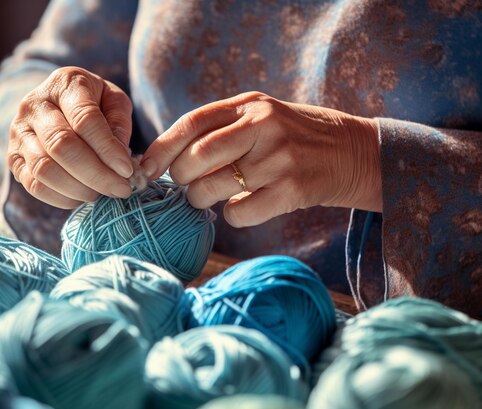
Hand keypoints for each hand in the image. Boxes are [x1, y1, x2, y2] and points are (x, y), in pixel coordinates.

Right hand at [8, 66, 133, 208]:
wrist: (59, 105)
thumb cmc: (95, 103)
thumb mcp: (115, 101)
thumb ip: (120, 126)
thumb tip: (119, 162)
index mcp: (65, 83)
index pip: (85, 118)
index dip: (108, 149)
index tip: (128, 170)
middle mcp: (34, 105)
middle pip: (62, 145)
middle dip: (96, 174)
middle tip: (121, 189)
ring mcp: (18, 132)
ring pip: (45, 168)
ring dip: (79, 189)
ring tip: (102, 193)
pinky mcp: (13, 158)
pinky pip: (34, 185)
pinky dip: (61, 198)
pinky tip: (82, 196)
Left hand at [141, 92, 380, 226]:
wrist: (351, 153)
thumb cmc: (293, 137)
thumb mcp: (260, 117)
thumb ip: (220, 129)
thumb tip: (166, 158)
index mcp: (249, 105)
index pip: (191, 124)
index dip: (161, 149)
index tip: (145, 168)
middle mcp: (262, 127)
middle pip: (195, 159)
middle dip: (180, 179)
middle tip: (186, 185)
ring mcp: (277, 159)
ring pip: (211, 189)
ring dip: (201, 199)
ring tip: (212, 195)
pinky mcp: (290, 190)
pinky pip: (238, 214)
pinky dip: (232, 216)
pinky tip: (246, 206)